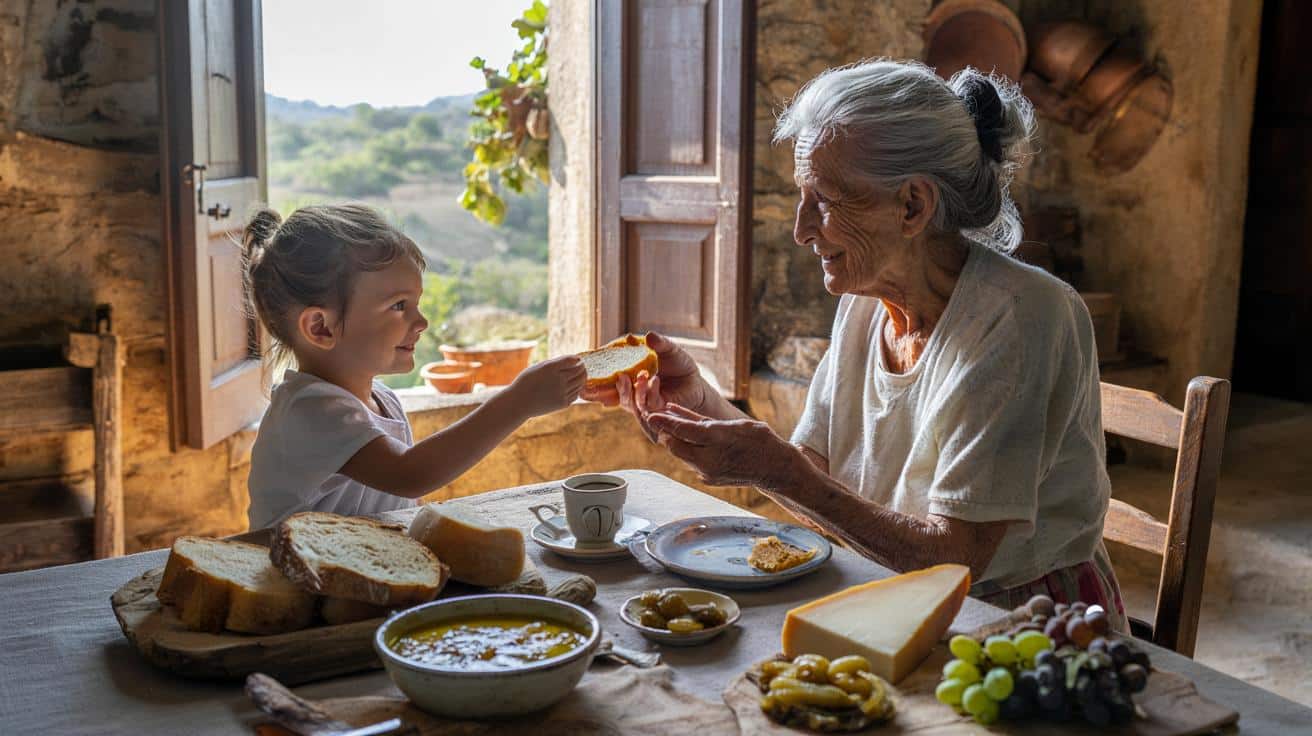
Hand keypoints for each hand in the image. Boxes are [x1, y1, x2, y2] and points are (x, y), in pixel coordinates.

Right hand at [505, 355, 586, 417]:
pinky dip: (576, 389)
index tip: (578, 359)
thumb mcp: (538, 367)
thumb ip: (555, 364)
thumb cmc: (527, 382)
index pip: (573, 360)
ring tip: (579, 376)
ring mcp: (562, 392)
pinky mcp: (563, 403)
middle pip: (580, 371)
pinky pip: (575, 394)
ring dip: (582, 378)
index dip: (577, 359)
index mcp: (551, 368)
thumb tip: (572, 361)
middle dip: (582, 368)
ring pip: (580, 383)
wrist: (519, 403)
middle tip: (582, 366)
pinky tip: (572, 387)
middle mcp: (559, 379)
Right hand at [580, 332, 712, 440]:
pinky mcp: (652, 409)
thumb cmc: (678, 363)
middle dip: (607, 388)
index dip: (596, 372)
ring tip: (641, 376)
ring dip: (630, 390)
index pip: (605, 373)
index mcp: (625, 370)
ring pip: (626, 400)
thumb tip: (649, 336)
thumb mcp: (670, 349)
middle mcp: (628, 387)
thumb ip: (660, 343)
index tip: (589, 369)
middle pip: (609, 391)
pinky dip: (649, 392)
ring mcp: (638, 399)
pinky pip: (646, 405)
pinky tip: (655, 381)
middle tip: (619, 376)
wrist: (694, 382)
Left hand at [646, 404, 799, 487]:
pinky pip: (691, 462)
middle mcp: (709, 459)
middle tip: (658, 418)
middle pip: (676, 445)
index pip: (683, 430)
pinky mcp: (708, 479)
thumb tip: (676, 413)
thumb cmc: (759, 441)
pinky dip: (687, 450)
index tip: (650, 414)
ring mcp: (708, 472)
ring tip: (670, 425)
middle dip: (666, 432)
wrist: (775, 469)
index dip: (664, 422)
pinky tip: (686, 440)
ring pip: (682, 454)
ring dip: (675, 441)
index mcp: (718, 439)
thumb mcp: (734, 423)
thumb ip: (703, 420)